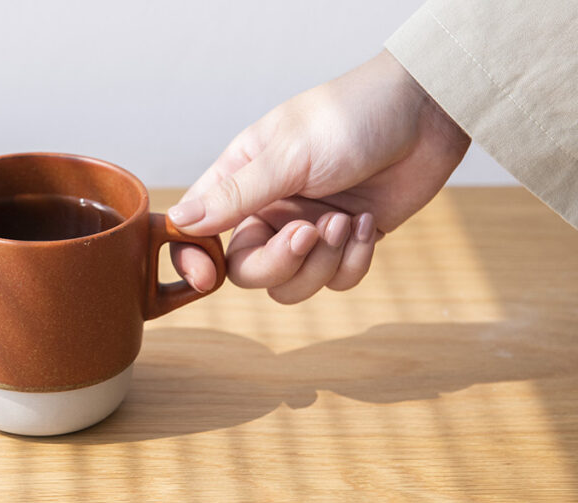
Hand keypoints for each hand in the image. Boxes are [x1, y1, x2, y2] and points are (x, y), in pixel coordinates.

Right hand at [169, 50, 470, 303]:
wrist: (427, 113)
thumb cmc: (351, 116)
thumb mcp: (288, 155)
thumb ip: (235, 195)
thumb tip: (180, 221)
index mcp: (242, 180)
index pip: (199, 231)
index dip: (196, 260)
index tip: (209, 279)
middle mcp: (269, 210)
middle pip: (248, 270)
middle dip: (279, 261)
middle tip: (308, 233)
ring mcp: (309, 229)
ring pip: (292, 284)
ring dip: (321, 263)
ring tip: (345, 221)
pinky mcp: (348, 243)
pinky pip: (337, 281)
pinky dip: (354, 260)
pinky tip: (368, 224)